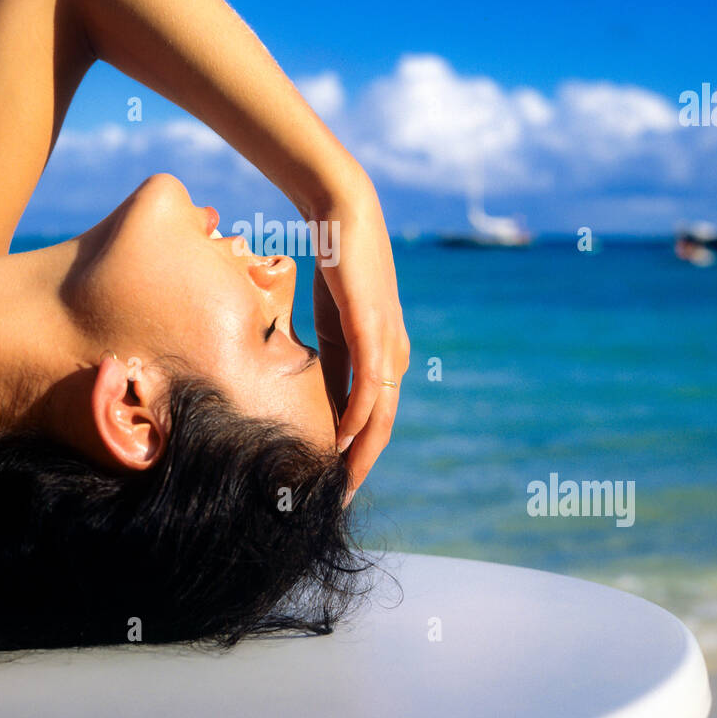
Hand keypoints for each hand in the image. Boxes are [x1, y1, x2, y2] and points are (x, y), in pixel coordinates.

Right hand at [311, 178, 409, 501]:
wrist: (343, 217)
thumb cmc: (337, 268)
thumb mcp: (332, 328)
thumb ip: (332, 366)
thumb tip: (322, 403)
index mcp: (385, 356)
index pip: (376, 418)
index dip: (360, 455)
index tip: (337, 484)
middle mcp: (394, 355)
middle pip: (384, 426)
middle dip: (363, 466)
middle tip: (340, 500)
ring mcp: (387, 343)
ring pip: (381, 412)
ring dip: (362, 452)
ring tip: (341, 482)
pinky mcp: (373, 328)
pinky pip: (369, 383)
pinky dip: (358, 414)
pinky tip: (343, 439)